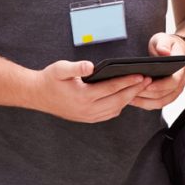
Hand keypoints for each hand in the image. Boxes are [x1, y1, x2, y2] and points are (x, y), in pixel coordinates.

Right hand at [30, 60, 151, 122]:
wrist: (36, 95)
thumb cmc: (49, 79)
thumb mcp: (60, 68)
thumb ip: (75, 67)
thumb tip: (91, 66)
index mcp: (82, 96)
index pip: (112, 88)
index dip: (128, 81)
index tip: (141, 75)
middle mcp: (86, 110)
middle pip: (117, 101)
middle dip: (134, 90)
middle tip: (148, 80)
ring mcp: (87, 116)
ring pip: (115, 109)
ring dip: (129, 99)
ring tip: (141, 87)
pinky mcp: (86, 119)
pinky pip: (108, 114)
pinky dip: (120, 106)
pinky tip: (126, 97)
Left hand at [129, 32, 184, 109]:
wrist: (172, 51)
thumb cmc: (167, 45)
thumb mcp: (164, 39)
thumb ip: (164, 44)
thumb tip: (163, 52)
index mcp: (181, 70)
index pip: (173, 82)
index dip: (160, 85)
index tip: (147, 85)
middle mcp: (179, 83)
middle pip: (164, 94)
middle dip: (147, 93)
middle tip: (131, 90)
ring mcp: (173, 91)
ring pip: (159, 102)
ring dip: (144, 101)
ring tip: (128, 96)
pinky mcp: (166, 96)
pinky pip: (155, 104)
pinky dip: (143, 104)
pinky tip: (131, 100)